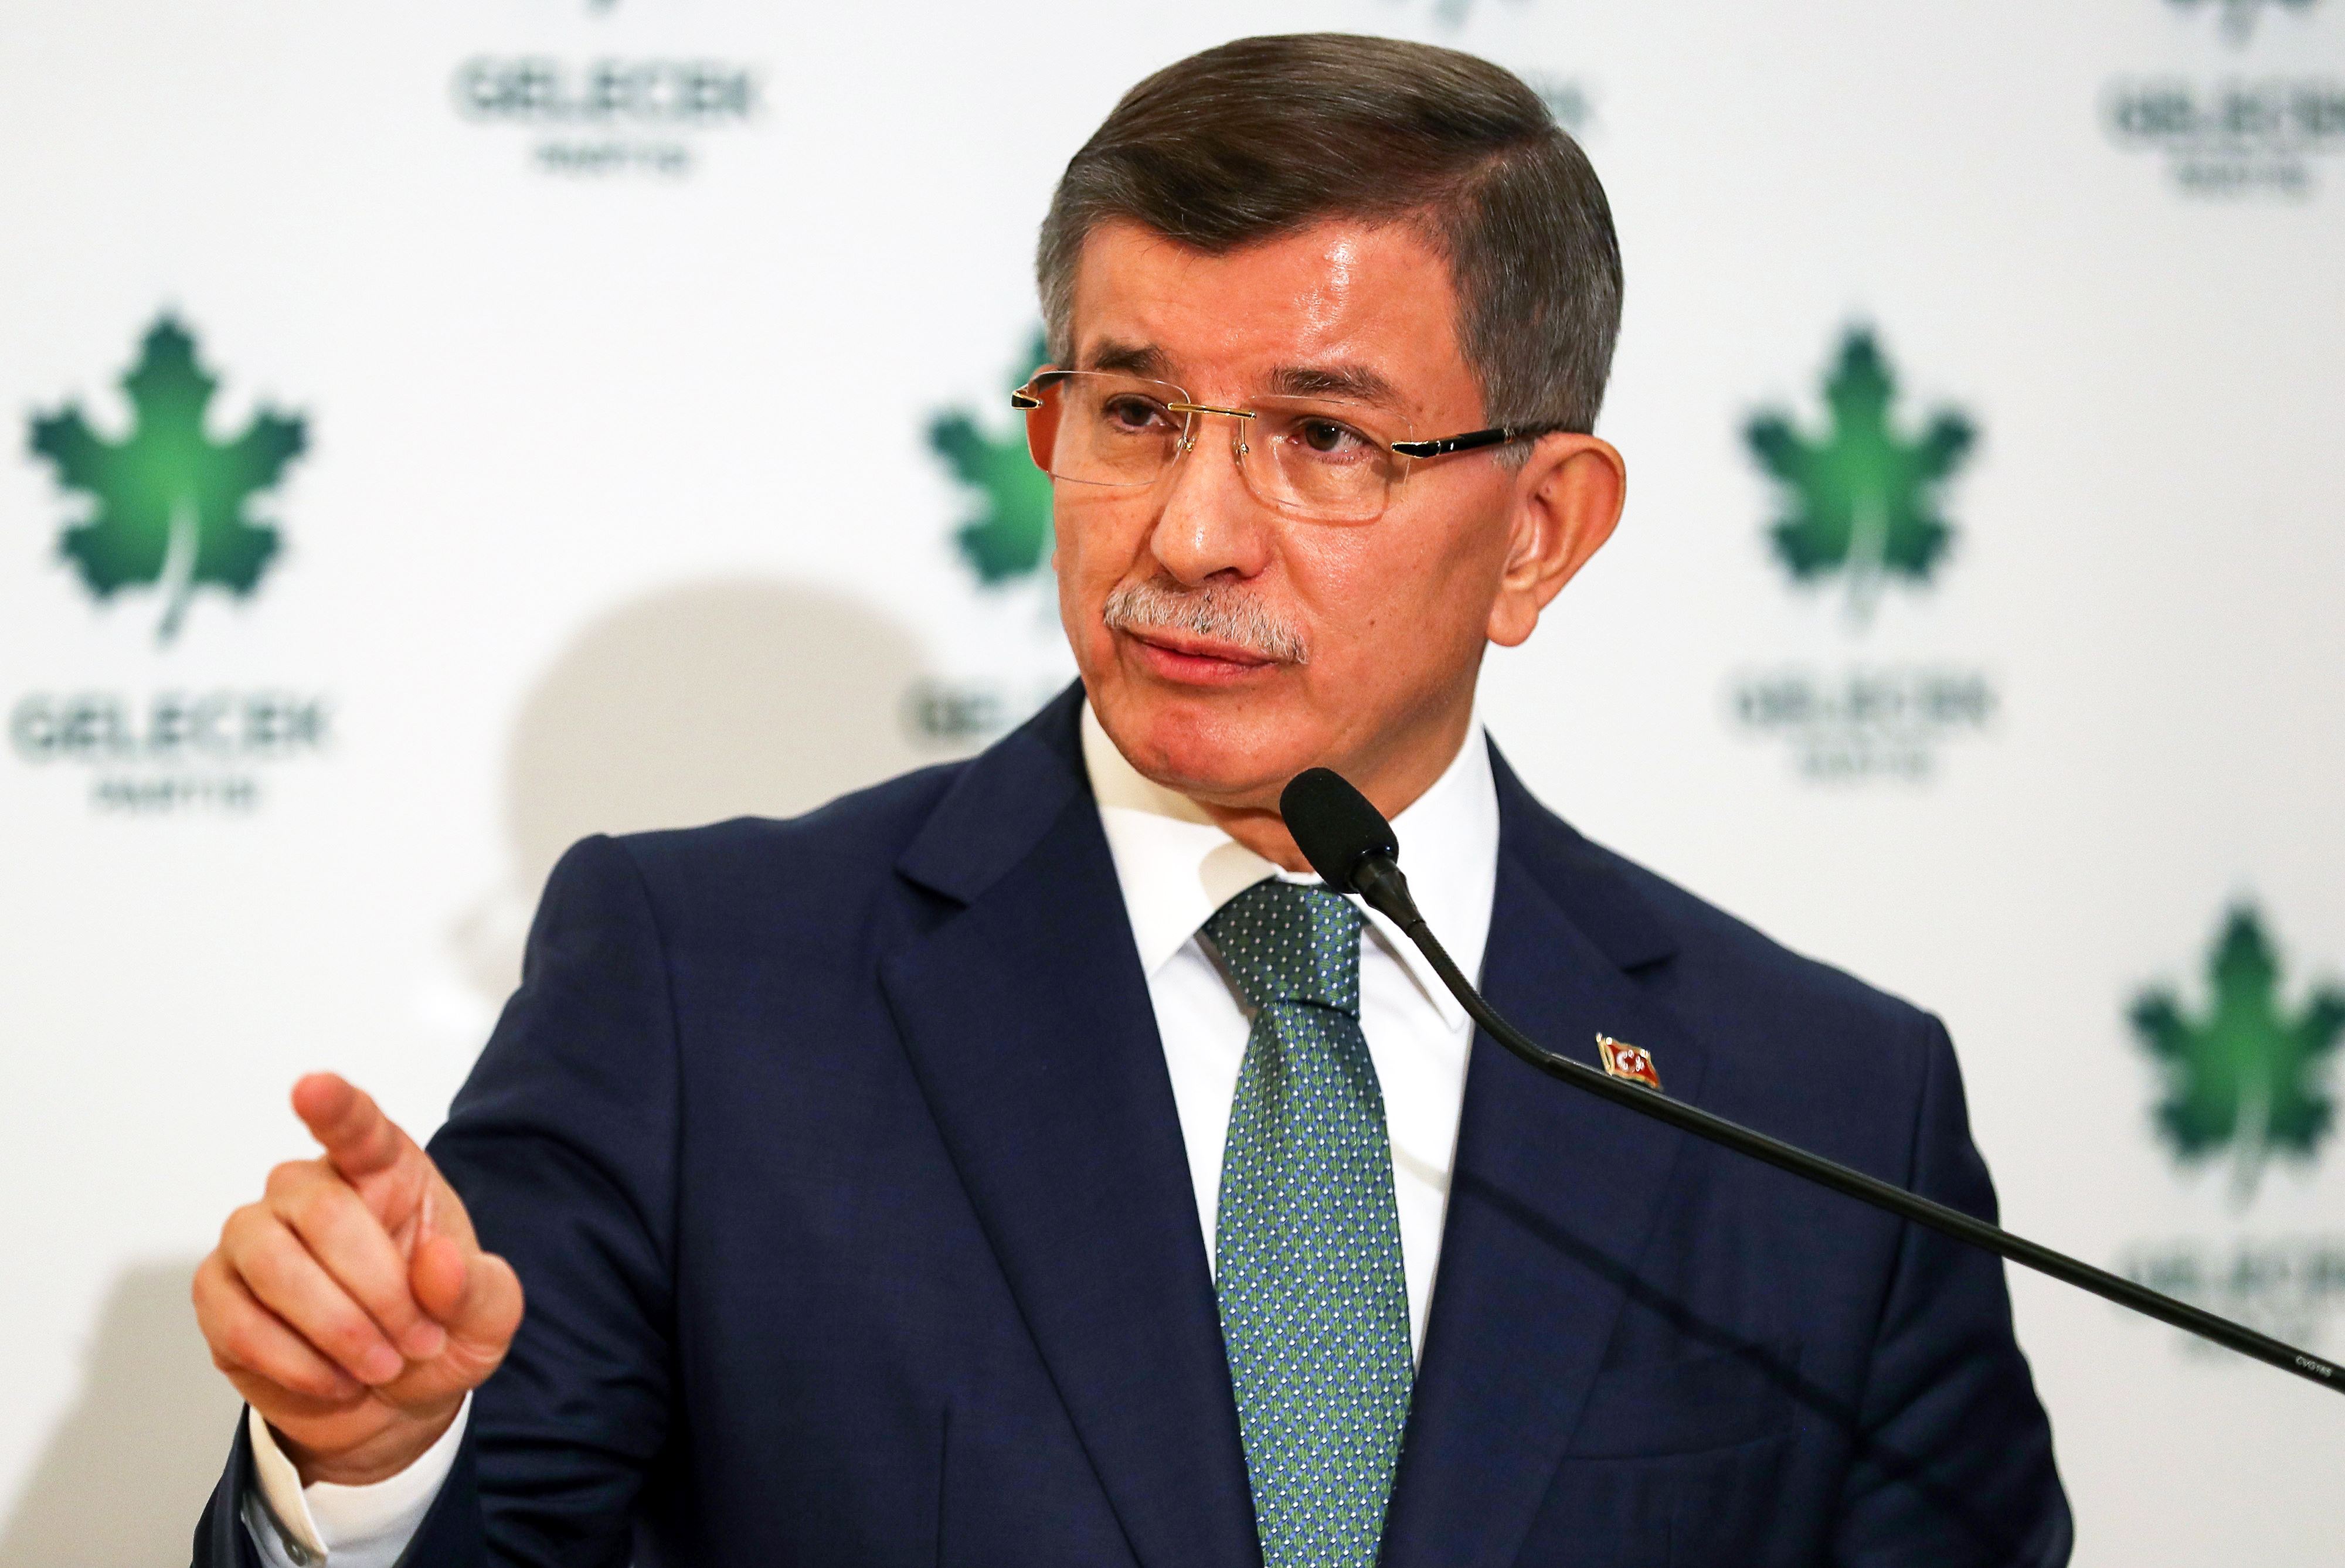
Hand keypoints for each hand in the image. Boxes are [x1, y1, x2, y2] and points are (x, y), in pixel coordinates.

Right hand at [193, 1074, 524, 1485]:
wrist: (390, 1398)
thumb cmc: (437, 1331)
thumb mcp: (487, 1317)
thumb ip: (476, 1288)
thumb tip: (438, 1262)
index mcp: (384, 1170)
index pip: (356, 1126)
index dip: (334, 1107)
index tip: (312, 1089)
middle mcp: (309, 1188)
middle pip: (323, 1213)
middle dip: (377, 1291)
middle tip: (417, 1343)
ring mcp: (254, 1236)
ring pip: (273, 1264)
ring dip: (336, 1329)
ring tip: (381, 1366)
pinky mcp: (217, 1292)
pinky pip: (239, 1321)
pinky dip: (295, 1362)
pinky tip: (335, 1379)